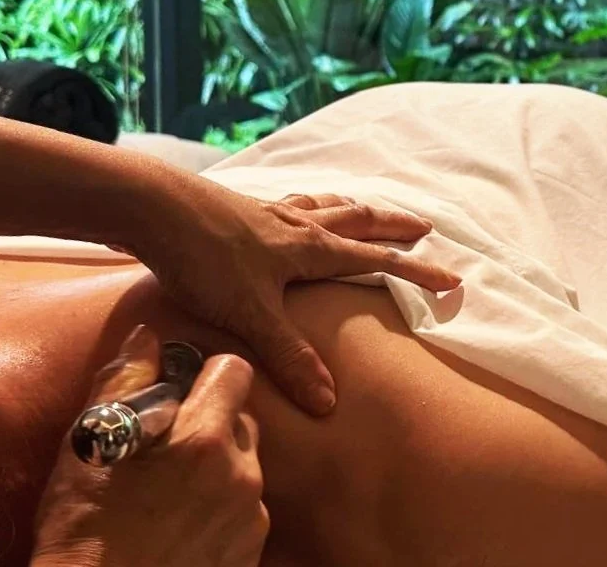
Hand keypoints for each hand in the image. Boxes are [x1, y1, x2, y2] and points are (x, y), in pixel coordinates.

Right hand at [31, 326, 267, 566]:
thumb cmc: (85, 528)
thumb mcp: (90, 447)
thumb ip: (124, 382)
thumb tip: (147, 337)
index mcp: (204, 439)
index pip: (235, 371)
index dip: (207, 374)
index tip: (179, 391)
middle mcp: (241, 472)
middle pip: (241, 417)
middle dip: (209, 421)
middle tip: (165, 447)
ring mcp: (252, 512)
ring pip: (245, 463)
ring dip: (217, 465)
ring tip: (170, 490)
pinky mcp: (253, 547)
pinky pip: (247, 506)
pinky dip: (222, 505)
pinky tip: (183, 520)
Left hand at [129, 182, 460, 415]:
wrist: (153, 207)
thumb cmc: (205, 258)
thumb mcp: (251, 315)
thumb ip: (290, 356)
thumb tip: (329, 402)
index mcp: (313, 250)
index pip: (378, 262)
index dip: (418, 274)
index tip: (453, 280)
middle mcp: (300, 227)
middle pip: (360, 221)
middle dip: (395, 227)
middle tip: (424, 227)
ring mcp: (271, 214)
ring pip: (328, 207)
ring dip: (356, 210)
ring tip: (368, 210)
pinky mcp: (243, 208)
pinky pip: (293, 205)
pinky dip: (311, 206)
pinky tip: (297, 211)